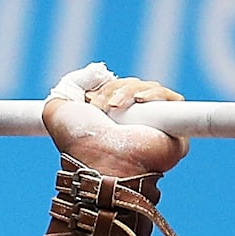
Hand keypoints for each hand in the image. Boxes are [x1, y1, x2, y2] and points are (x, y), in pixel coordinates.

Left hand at [42, 63, 187, 177]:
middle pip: (133, 86)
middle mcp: (133, 125)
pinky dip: (156, 94)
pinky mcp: (176, 132)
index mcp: (110, 121)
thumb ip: (70, 86)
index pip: (117, 89)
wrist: (101, 161)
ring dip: (129, 91)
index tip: (91, 99)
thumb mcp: (58, 110)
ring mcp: (155, 128)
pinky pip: (172, 99)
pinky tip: (140, 100)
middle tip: (100, 106)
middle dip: (114, 89)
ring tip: (114, 107)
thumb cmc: (79, 142)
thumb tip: (96, 74)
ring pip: (150, 89)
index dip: (107, 87)